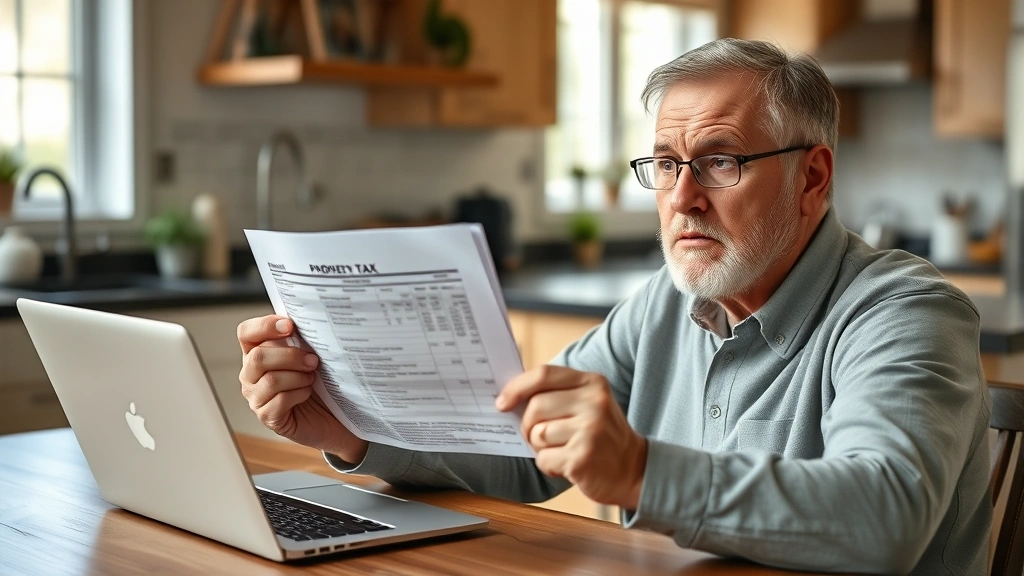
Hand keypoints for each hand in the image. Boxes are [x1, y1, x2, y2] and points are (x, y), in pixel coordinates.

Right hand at [237, 315, 367, 462]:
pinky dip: (300, 393)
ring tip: (313, 377)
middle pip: (258, 357)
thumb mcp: (309, 354)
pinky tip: (308, 392)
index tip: (290, 326)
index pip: (246, 332)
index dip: (265, 326)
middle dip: (290, 356)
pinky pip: (280, 401)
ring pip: (271, 380)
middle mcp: (251, 374)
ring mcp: (256, 397)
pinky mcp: (268, 416)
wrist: (333, 413)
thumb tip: (307, 317)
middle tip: (313, 360)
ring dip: (299, 376)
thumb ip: (300, 337)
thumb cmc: (319, 381)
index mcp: (257, 352)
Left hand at [495, 365, 646, 509]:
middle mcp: (594, 403)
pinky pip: (544, 459)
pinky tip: (567, 465)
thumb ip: (556, 394)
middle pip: (535, 407)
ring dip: (540, 448)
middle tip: (539, 437)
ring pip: (537, 434)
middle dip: (528, 426)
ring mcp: (590, 430)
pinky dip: (549, 466)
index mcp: (592, 383)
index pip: (544, 375)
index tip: (502, 403)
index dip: (517, 388)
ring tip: (561, 450)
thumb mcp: (588, 404)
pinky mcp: (583, 458)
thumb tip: (508, 397)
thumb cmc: (600, 436)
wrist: (634, 470)